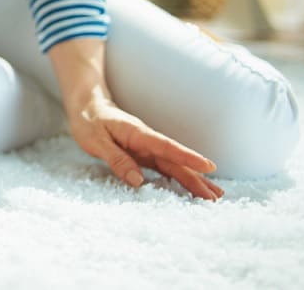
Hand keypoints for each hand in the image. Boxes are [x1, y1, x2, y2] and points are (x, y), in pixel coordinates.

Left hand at [68, 98, 223, 200]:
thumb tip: (138, 181)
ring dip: (193, 179)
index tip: (209, 166)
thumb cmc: (89, 122)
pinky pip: (164, 167)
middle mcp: (147, 141)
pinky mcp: (144, 154)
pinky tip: (191, 187)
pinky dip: (179, 177)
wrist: (87, 106)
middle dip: (197, 178)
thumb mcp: (96, 141)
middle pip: (175, 161)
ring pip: (173, 166)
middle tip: (216, 197)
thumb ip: (117, 159)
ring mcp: (147, 148)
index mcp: (138, 134)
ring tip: (214, 196)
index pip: (167, 147)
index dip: (187, 157)